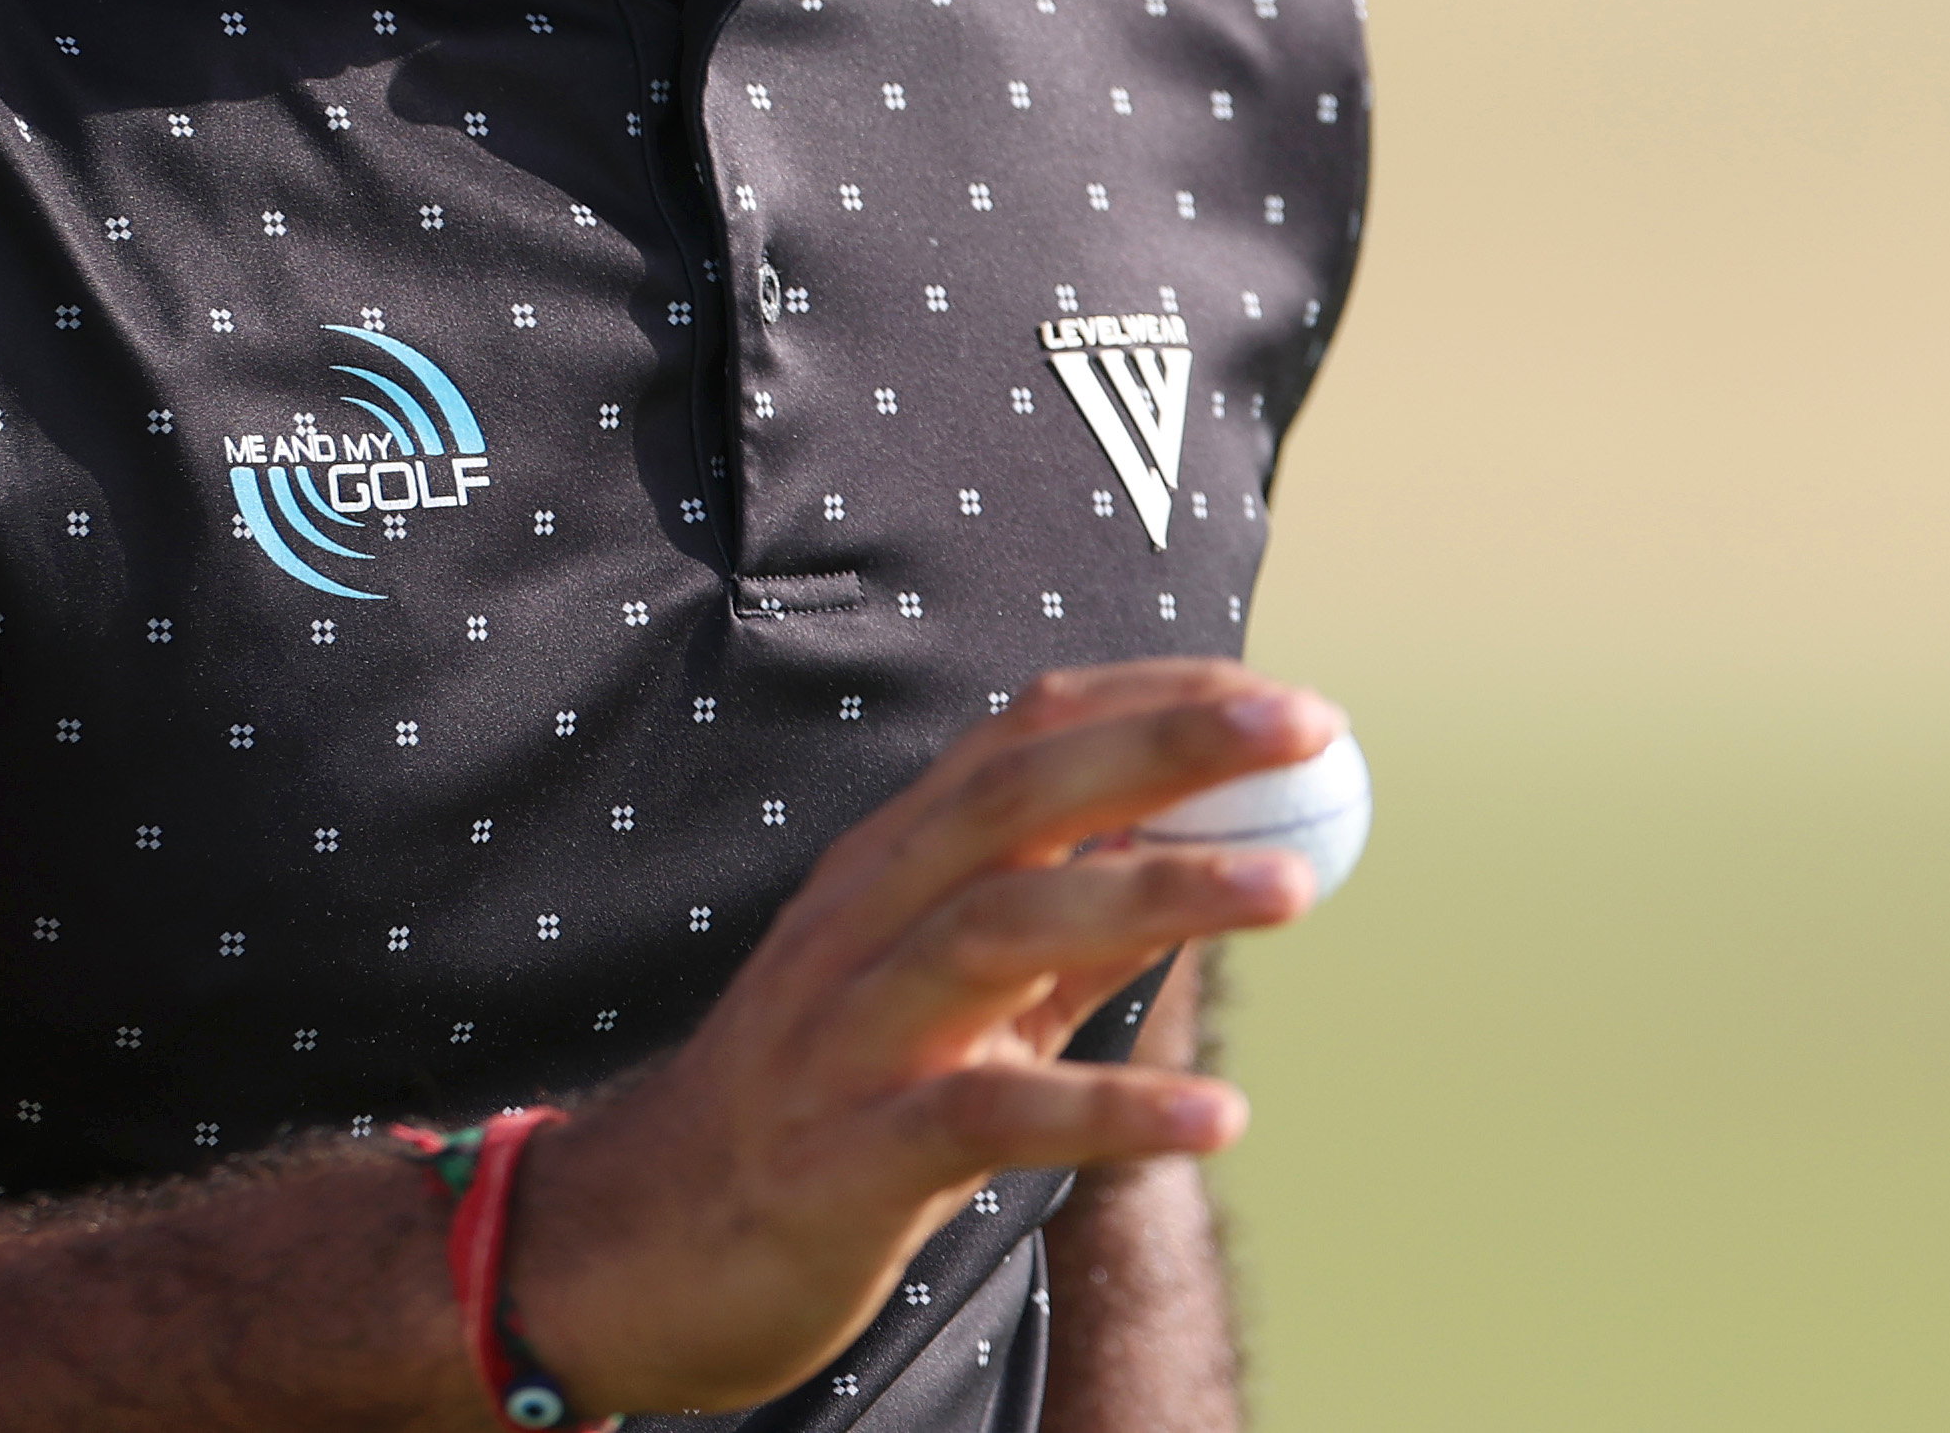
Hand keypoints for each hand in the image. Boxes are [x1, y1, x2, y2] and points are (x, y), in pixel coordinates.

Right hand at [493, 662, 1335, 1416]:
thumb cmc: (819, 1106)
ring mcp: (846, 1033)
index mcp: (886, 867)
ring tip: (1293, 886)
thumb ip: (1057, 929)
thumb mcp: (941, 997)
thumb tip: (1207, 855)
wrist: (639, 1250)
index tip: (1281, 699)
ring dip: (1155, 891)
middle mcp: (861, 923)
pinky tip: (1215, 1118)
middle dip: (1166, 746)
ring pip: (1001, 926)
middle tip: (1311, 730)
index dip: (1152, 703)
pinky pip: (986, 1117)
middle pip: (1017, 797)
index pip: (1021, 738)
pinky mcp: (846, 1155)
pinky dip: (1105, 1106)